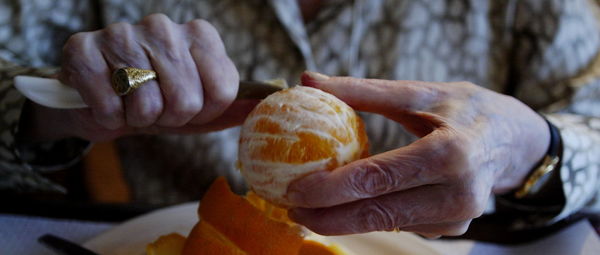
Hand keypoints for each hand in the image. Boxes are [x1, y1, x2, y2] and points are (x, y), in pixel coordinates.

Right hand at [22, 14, 253, 141]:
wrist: (103, 104)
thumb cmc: (158, 102)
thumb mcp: (200, 109)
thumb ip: (232, 107)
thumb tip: (264, 103)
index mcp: (200, 35)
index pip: (222, 90)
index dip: (203, 112)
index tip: (188, 108)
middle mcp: (163, 26)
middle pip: (187, 100)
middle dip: (170, 118)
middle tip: (155, 108)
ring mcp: (122, 34)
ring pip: (147, 105)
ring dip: (137, 118)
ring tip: (130, 103)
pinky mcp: (83, 49)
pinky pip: (109, 106)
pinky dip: (108, 117)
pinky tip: (105, 101)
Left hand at [286, 72, 549, 236]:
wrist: (514, 140)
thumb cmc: (464, 109)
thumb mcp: (418, 92)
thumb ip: (362, 91)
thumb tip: (308, 80)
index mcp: (449, 153)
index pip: (378, 178)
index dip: (331, 189)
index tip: (294, 191)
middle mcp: (458, 192)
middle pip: (379, 213)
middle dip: (329, 217)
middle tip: (293, 211)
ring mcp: (459, 217)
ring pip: (389, 224)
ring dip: (348, 219)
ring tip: (313, 207)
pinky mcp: (455, 229)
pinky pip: (405, 225)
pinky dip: (376, 216)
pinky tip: (357, 204)